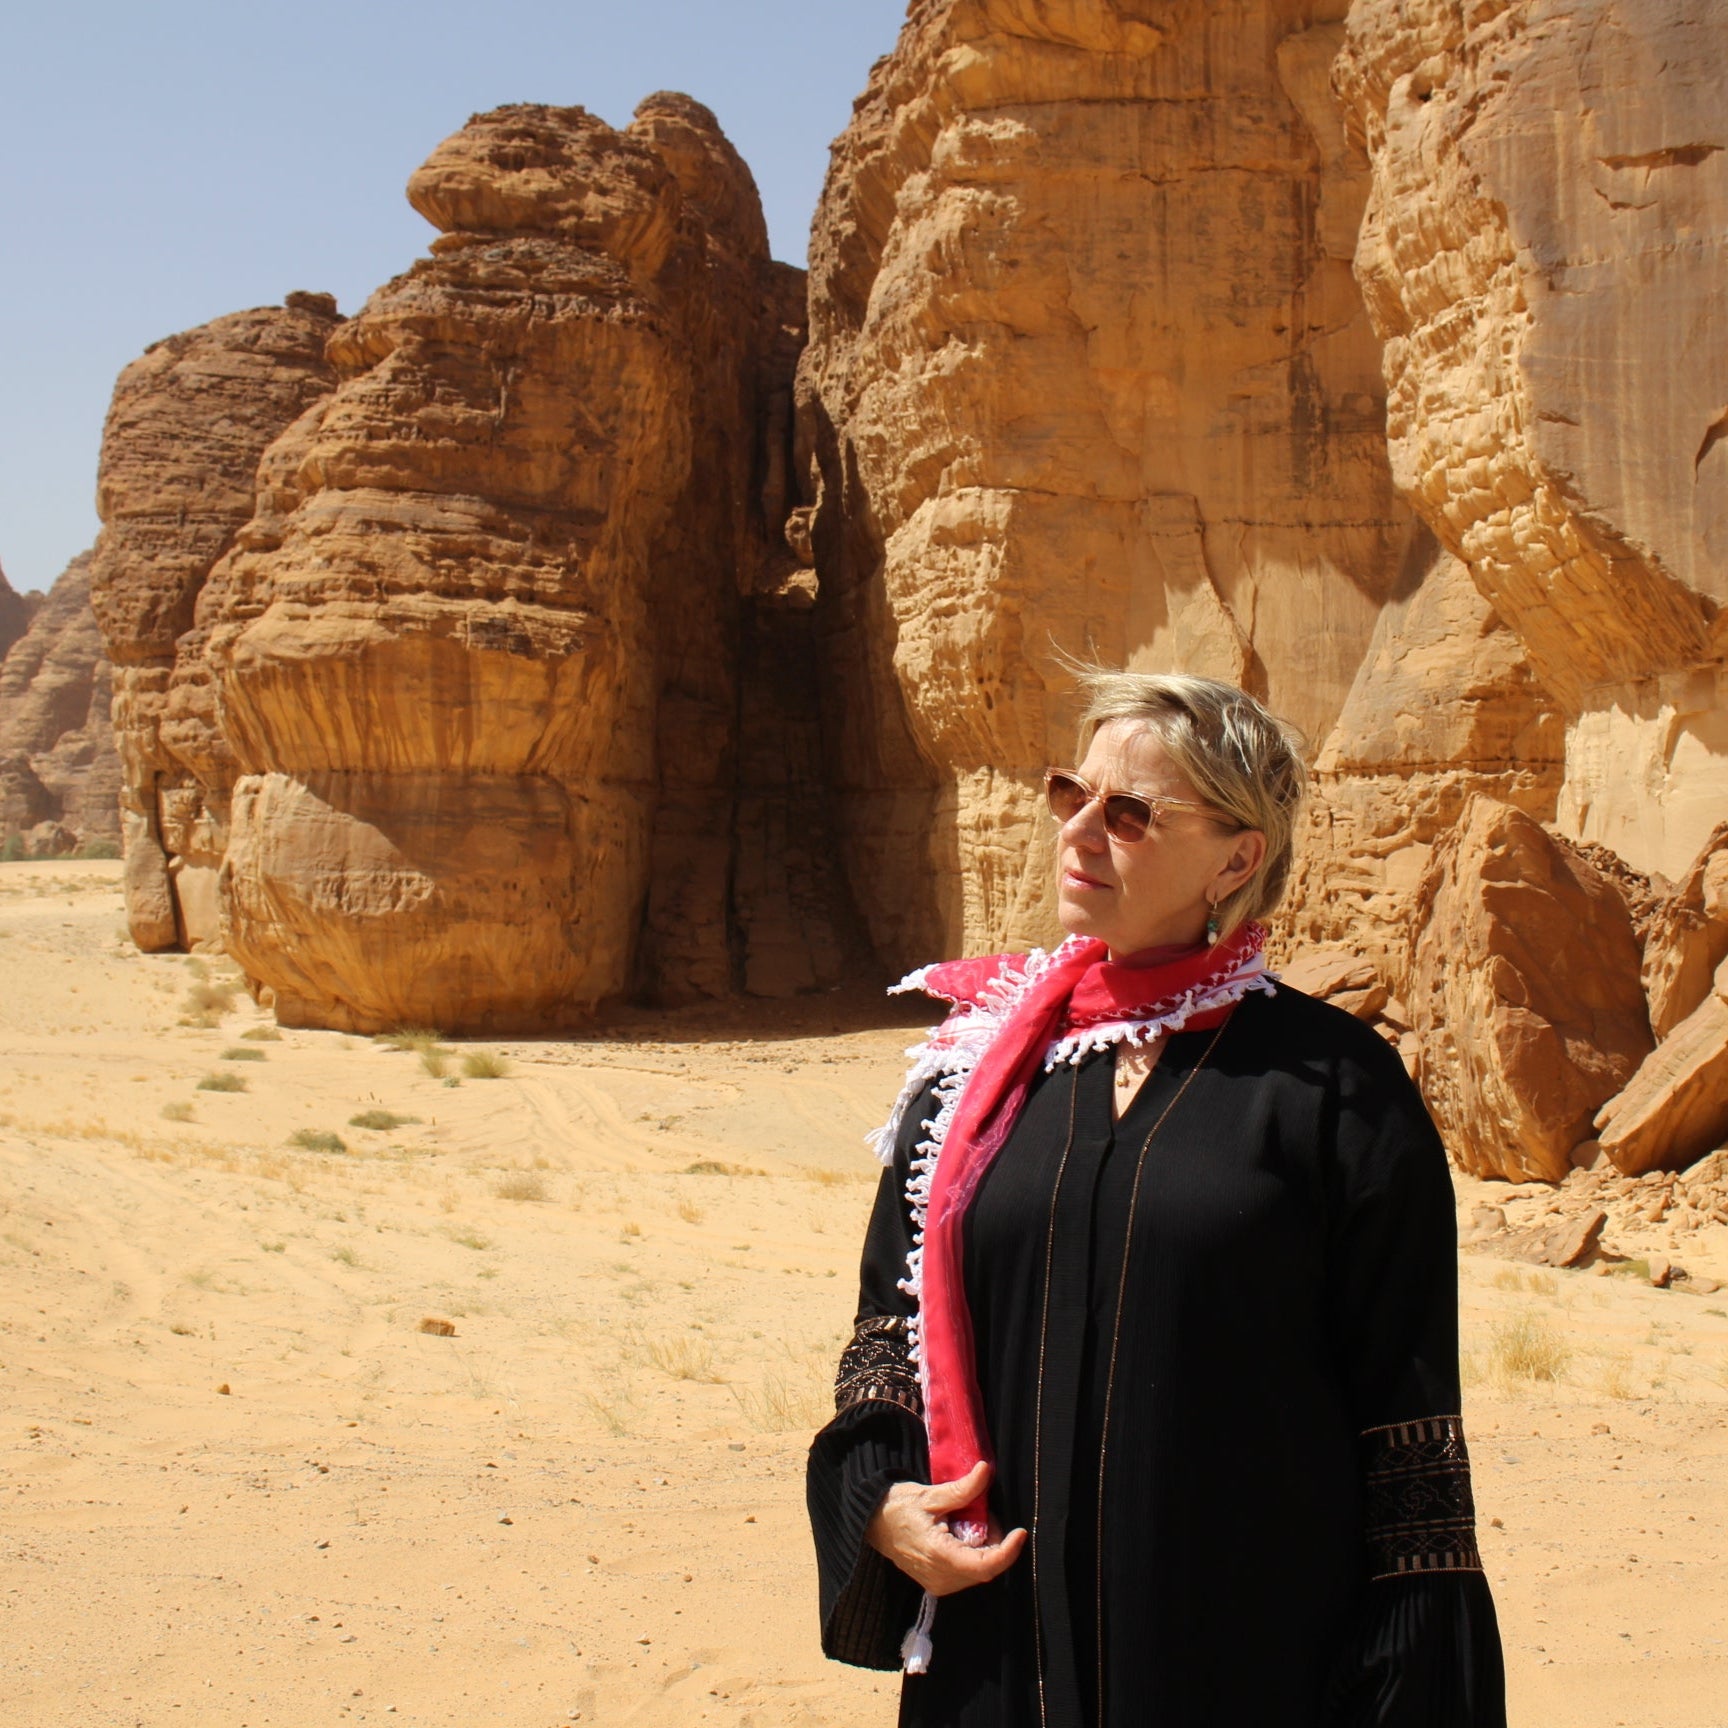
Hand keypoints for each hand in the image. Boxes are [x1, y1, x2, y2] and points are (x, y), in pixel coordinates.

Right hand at [864, 1460, 1027, 1596]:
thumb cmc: (898, 1507)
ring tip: (976, 1519)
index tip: (1020, 1532)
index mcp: (940, 1556)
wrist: (872, 1522)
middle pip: (984, 1568)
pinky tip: (966, 1532)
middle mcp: (941, 1577)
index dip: (1008, 1551)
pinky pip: (966, 1573)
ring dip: (986, 1548)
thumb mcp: (930, 1494)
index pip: (985, 1566)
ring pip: (977, 1572)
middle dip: (996, 1543)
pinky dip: (974, 1554)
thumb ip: (962, 1489)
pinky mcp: (936, 1582)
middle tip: (989, 1513)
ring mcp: (938, 1583)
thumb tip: (986, 1471)